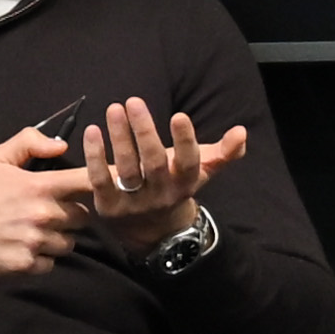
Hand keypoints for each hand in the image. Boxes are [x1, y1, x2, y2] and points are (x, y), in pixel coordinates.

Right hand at [0, 126, 92, 308]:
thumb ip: (29, 143)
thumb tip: (61, 145)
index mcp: (40, 187)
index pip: (88, 182)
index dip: (107, 180)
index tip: (121, 181)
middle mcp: (43, 215)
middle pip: (82, 218)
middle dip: (70, 214)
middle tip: (46, 212)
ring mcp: (36, 242)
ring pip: (68, 243)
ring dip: (56, 238)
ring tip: (30, 231)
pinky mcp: (26, 265)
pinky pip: (50, 264)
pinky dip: (40, 258)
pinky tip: (21, 248)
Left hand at [74, 96, 246, 247]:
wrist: (153, 232)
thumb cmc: (176, 187)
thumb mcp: (202, 172)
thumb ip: (224, 152)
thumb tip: (241, 132)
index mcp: (185, 184)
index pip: (188, 163)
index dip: (185, 141)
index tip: (179, 115)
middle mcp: (161, 195)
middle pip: (154, 163)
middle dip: (144, 131)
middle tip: (133, 101)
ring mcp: (134, 203)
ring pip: (127, 169)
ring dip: (120, 138)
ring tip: (114, 109)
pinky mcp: (108, 206)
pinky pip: (100, 180)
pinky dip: (95, 157)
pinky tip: (92, 131)